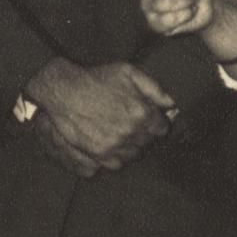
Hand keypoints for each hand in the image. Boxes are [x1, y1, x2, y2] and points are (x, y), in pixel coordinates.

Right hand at [25, 58, 175, 169]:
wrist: (64, 91)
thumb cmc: (96, 79)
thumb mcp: (127, 72)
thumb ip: (154, 88)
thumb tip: (172, 103)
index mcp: (141, 112)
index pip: (162, 127)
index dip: (154, 121)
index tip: (146, 117)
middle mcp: (131, 132)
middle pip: (148, 142)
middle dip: (142, 132)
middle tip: (129, 122)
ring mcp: (116, 144)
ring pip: (134, 154)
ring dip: (130, 145)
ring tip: (118, 132)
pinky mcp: (100, 153)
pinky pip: (118, 163)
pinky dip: (116, 155)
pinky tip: (109, 141)